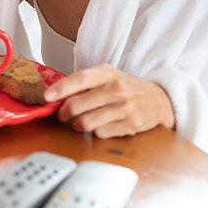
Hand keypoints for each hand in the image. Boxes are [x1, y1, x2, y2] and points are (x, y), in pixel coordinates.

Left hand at [44, 64, 175, 137]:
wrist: (159, 101)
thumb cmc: (128, 87)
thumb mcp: (109, 76)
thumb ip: (86, 82)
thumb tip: (57, 93)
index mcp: (109, 73)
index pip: (81, 78)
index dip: (61, 88)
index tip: (47, 96)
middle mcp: (118, 89)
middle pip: (78, 105)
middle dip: (64, 112)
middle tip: (63, 114)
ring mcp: (125, 108)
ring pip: (86, 122)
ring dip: (76, 125)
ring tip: (79, 121)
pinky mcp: (130, 126)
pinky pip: (100, 133)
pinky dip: (95, 131)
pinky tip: (99, 125)